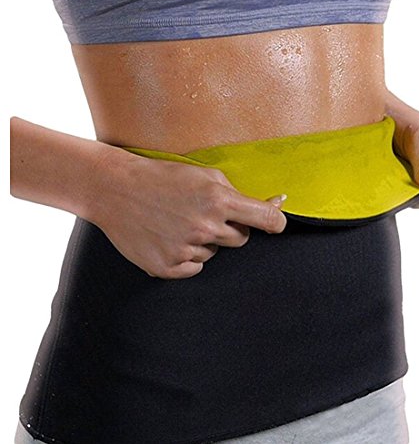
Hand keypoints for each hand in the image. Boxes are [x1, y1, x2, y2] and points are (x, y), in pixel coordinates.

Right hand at [86, 151, 287, 279]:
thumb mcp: (204, 175)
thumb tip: (277, 204)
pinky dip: (186, 257)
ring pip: (215, 253)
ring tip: (178, 223)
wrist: (116, 189)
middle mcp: (205, 227)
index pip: (268, 220)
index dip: (277, 223)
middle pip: (241, 239)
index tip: (276, 225)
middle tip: (205, 215)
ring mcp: (185, 249)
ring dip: (204, 242)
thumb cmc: (162, 177)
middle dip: (230, 228)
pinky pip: (194, 268)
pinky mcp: (168, 267)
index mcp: (218, 200)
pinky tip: (169, 238)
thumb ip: (239, 193)